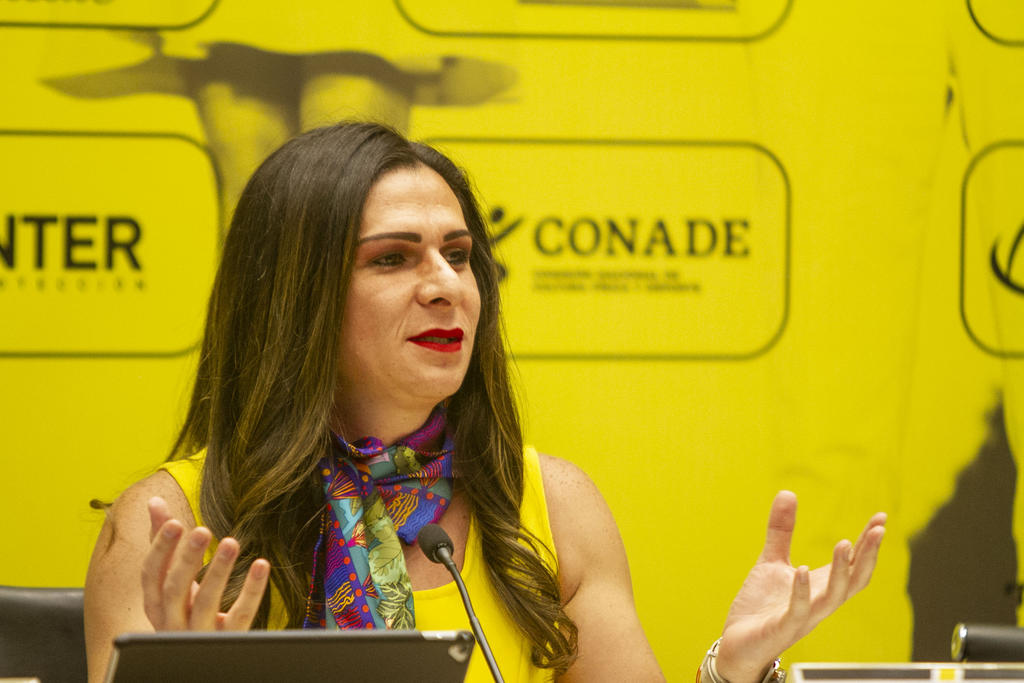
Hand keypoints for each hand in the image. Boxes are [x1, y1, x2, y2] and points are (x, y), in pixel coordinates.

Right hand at [141, 496, 269, 630]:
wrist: (195, 658)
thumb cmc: (182, 610)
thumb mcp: (169, 580)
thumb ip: (162, 542)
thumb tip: (154, 501)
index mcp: (155, 603)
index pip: (150, 574)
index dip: (160, 549)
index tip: (174, 521)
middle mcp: (171, 621)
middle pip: (175, 589)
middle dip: (187, 558)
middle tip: (203, 529)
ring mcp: (198, 633)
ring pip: (205, 603)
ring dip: (218, 571)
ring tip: (232, 542)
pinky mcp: (227, 639)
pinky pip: (240, 615)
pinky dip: (251, 591)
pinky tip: (262, 565)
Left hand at [715, 491, 885, 682]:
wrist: (737, 643)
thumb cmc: (761, 607)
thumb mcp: (772, 561)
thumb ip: (781, 531)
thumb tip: (787, 493)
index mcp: (820, 586)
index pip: (854, 564)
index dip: (869, 542)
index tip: (881, 518)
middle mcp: (819, 602)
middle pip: (855, 580)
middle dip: (869, 556)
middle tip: (879, 529)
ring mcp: (803, 617)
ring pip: (834, 597)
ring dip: (842, 571)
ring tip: (845, 543)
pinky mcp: (782, 628)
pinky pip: (798, 611)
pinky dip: (802, 592)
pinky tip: (802, 569)